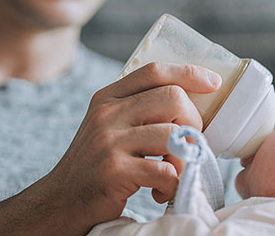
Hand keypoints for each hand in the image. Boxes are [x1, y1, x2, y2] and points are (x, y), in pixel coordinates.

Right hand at [38, 62, 220, 233]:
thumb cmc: (96, 165)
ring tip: (174, 173)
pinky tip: (161, 192)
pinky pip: (166, 171)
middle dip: (193, 122)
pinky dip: (174, 184)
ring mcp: (110, 141)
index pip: (154, 71)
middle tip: (188, 146)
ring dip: (185, 159)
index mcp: (108, 98)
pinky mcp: (115, 171)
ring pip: (174, 134)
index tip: (213, 83)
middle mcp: (107, 114)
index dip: (189, 73)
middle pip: (172, 97)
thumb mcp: (108, 127)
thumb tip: (191, 102)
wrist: (60, 202)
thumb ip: (137, 111)